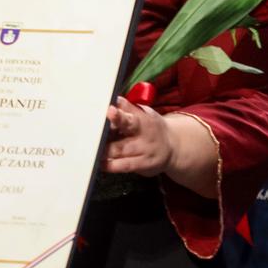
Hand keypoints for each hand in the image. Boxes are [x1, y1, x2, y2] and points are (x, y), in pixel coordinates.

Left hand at [105, 97, 219, 197]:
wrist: (174, 147)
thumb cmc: (152, 128)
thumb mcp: (144, 114)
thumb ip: (127, 110)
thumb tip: (112, 101)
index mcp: (143, 119)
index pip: (130, 115)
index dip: (120, 113)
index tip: (110, 110)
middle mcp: (144, 134)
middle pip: (125, 134)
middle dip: (108, 132)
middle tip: (94, 132)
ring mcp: (144, 151)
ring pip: (121, 150)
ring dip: (105, 150)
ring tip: (93, 148)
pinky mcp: (143, 165)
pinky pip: (125, 166)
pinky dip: (112, 165)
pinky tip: (102, 164)